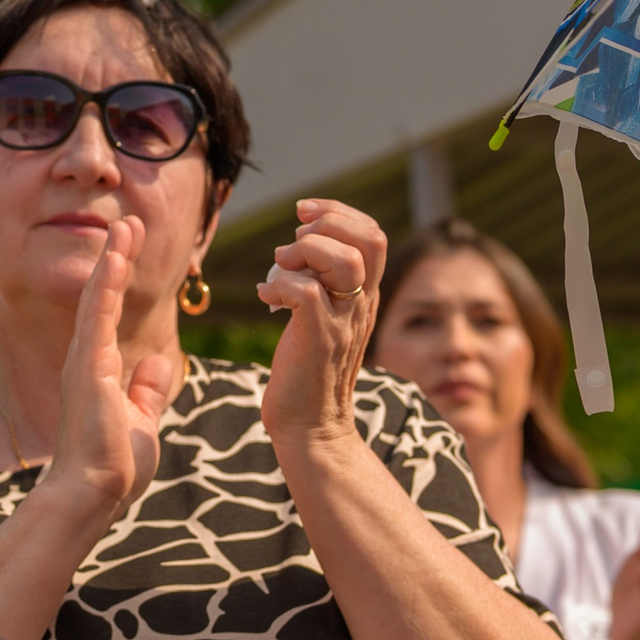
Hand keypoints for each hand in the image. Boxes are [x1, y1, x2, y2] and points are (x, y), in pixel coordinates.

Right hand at [42, 215, 174, 521]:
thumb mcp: (141, 420)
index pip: (110, 315)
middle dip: (116, 258)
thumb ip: (147, 391)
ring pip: (97, 297)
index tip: (132, 249)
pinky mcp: (88, 366)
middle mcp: (87, 360)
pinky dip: (107, 282)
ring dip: (113, 259)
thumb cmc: (115, 466)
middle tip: (129, 224)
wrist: (95, 492)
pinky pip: (97, 314)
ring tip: (126, 225)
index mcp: (99, 371)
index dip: (120, 280)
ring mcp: (84, 361)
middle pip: (101, 296)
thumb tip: (158, 362)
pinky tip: (118, 254)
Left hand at [257, 198, 384, 448]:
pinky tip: (265, 297)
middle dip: (326, 224)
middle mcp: (361, 305)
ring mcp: (343, 322)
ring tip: (279, 267)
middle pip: (369, 240)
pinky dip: (278, 284)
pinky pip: (306, 292)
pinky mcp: (318, 340)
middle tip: (294, 241)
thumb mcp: (324, 317)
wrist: (311, 426)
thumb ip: (322, 283)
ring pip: (343, 261)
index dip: (339, 213)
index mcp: (365, 296)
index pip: (374, 235)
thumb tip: (298, 245)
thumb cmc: (307, 369)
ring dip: (304, 252)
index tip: (304, 215)